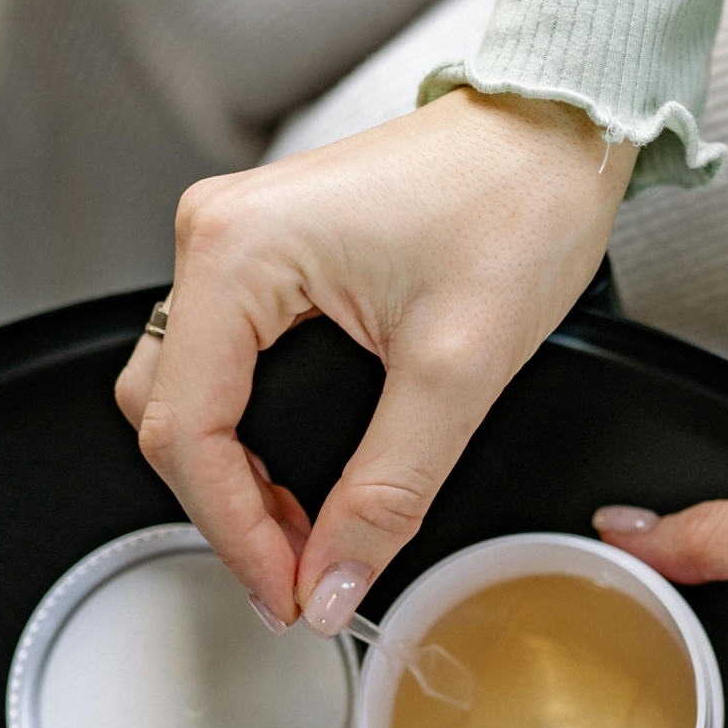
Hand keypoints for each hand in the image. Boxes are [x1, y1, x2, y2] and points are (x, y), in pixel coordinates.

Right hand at [114, 89, 634, 628]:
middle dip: (227, 512)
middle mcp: (216, 236)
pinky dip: (250, 432)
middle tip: (297, 580)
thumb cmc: (516, 203)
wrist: (558, 133)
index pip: (188, 430)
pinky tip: (304, 479)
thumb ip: (387, 492)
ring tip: (305, 539)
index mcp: (238, 251)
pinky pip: (224, 365)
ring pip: (187, 394)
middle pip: (169, 416)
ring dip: (233, 476)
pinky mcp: (268, 255)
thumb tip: (332, 581)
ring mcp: (237, 242)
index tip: (288, 594)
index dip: (233, 532)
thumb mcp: (458, 371)